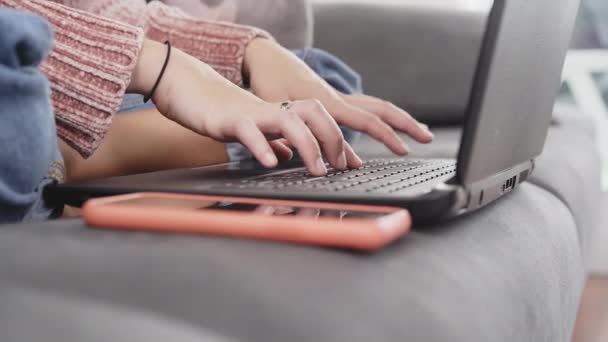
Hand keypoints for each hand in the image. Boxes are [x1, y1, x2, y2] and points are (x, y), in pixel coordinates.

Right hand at [128, 40, 361, 175]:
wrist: (189, 90)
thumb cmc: (222, 111)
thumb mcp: (256, 128)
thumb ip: (274, 141)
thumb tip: (289, 155)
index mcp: (281, 113)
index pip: (320, 121)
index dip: (339, 142)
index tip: (351, 164)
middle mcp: (273, 110)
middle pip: (315, 113)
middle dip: (334, 138)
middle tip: (339, 166)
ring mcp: (253, 113)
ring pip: (290, 121)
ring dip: (309, 145)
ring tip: (317, 170)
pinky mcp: (230, 119)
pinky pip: (250, 131)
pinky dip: (262, 147)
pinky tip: (271, 163)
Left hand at [244, 39, 433, 154]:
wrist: (266, 59)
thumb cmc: (269, 86)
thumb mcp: (280, 115)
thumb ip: (304, 138)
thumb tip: (328, 161)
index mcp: (327, 102)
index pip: (365, 120)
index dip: (386, 137)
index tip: (404, 150)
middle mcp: (338, 98)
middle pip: (381, 109)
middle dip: (406, 123)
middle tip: (428, 138)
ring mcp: (339, 97)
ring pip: (376, 106)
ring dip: (399, 119)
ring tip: (420, 132)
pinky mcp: (335, 99)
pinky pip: (365, 108)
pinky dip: (382, 119)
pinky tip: (391, 128)